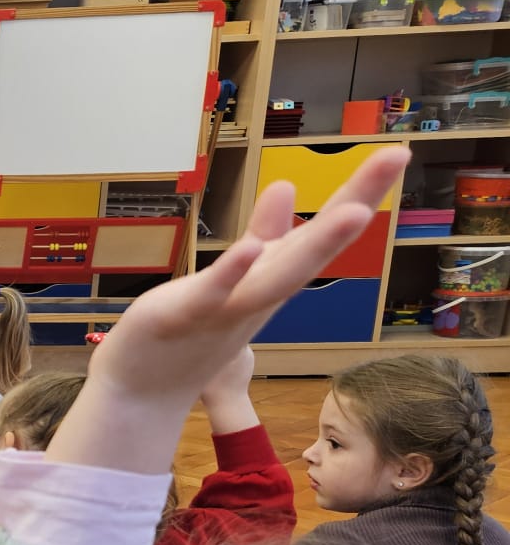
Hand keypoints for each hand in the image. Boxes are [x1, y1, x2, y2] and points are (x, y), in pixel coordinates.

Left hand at [50, 148, 407, 473]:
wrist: (144, 392)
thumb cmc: (191, 332)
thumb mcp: (237, 277)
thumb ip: (264, 235)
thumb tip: (287, 187)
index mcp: (271, 280)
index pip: (323, 233)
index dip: (361, 194)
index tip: (400, 152)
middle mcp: (259, 296)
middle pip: (313, 249)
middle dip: (356, 203)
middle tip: (398, 156)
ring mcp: (224, 311)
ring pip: (276, 279)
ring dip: (315, 247)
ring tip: (355, 211)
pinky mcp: (181, 319)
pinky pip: (211, 296)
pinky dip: (232, 274)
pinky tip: (252, 248)